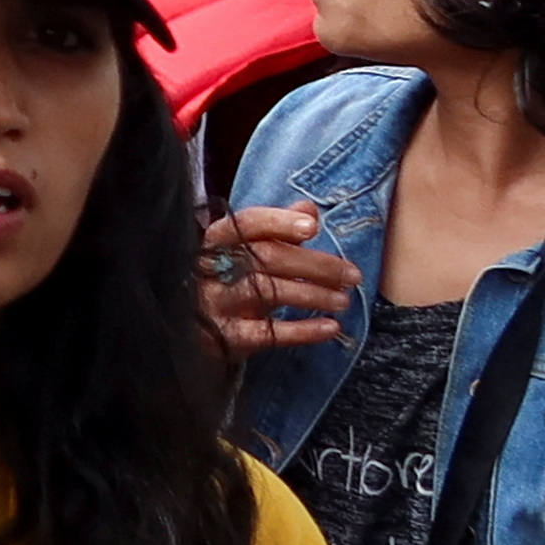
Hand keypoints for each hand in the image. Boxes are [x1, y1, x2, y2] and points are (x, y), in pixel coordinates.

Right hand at [201, 203, 355, 357]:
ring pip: (269, 291)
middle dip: (315, 265)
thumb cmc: (227, 283)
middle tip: (352, 275)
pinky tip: (330, 327)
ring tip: (344, 300)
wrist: (192, 331)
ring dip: (314, 295)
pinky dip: (303, 331)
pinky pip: (268, 333)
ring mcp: (215, 302)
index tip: (313, 227)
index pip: (247, 224)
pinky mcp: (224, 336)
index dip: (279, 222)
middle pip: (267, 258)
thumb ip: (276, 231)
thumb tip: (308, 208)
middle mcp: (212, 268)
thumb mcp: (245, 255)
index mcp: (216, 241)